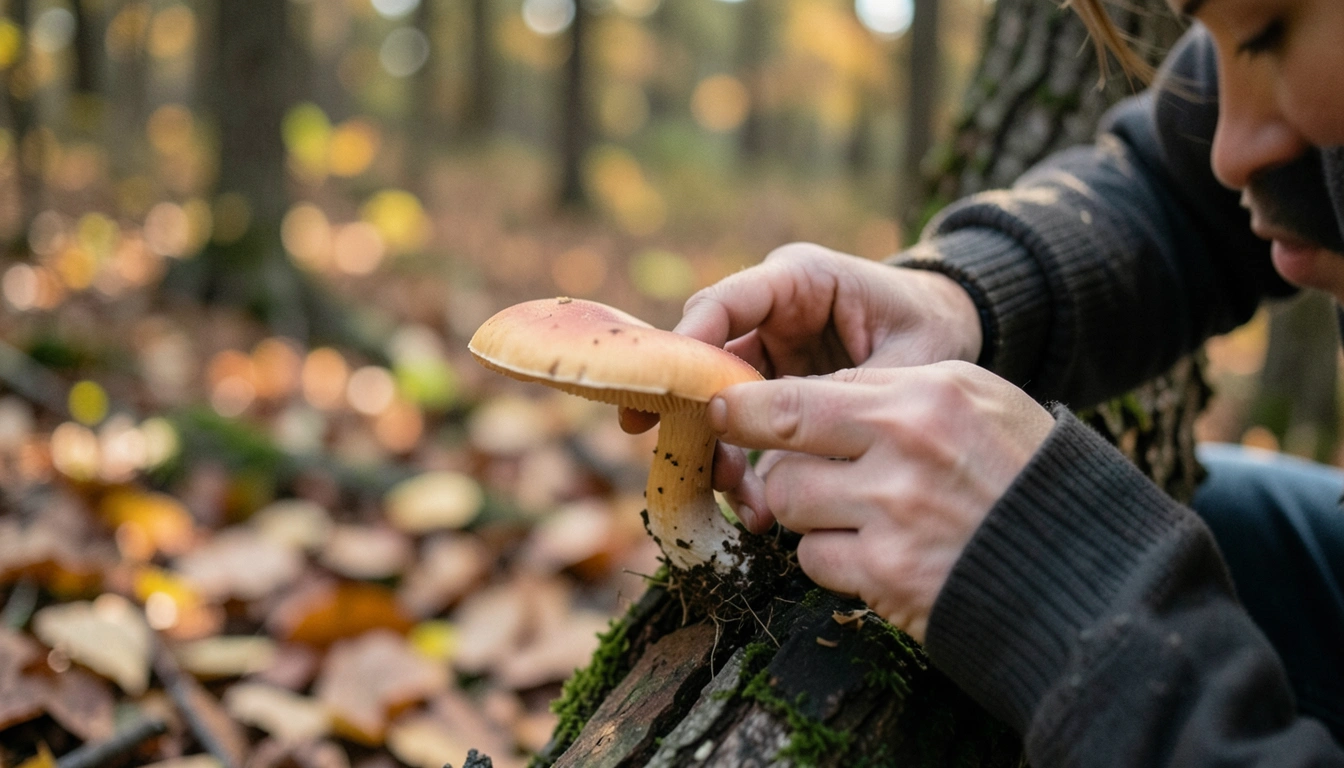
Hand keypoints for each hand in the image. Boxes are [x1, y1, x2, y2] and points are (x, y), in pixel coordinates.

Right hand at [620, 243, 985, 524]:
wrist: (952, 337)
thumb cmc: (932, 330)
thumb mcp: (907, 359)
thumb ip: (848, 390)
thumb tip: (791, 446)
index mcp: (800, 279)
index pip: (727, 302)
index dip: (688, 343)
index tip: (665, 388)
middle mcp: (771, 311)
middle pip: (705, 353)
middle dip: (687, 405)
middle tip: (664, 447)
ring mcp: (768, 350)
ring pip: (717, 396)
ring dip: (715, 445)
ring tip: (731, 493)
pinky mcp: (773, 388)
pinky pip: (743, 423)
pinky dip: (743, 462)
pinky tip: (754, 504)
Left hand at [707, 362, 1054, 641]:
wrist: (1079, 573)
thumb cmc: (1027, 478)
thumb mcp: (980, 405)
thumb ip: (901, 392)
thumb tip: (817, 395)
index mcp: (927, 394)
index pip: (809, 390)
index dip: (753, 401)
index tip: (725, 404)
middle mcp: (906, 443)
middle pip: (781, 435)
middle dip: (747, 444)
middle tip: (737, 450)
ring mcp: (893, 509)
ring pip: (788, 499)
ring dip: (801, 511)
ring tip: (846, 513)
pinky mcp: (886, 572)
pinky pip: (812, 558)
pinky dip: (827, 559)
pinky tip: (869, 556)